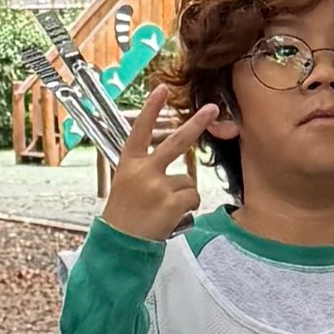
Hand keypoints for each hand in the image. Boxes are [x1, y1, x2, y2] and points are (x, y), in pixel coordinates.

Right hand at [101, 89, 205, 243]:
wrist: (120, 244)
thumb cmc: (124, 217)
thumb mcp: (125, 186)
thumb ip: (145, 172)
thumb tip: (176, 172)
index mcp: (129, 164)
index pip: (139, 130)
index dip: (151, 108)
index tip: (161, 89)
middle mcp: (143, 170)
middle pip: (175, 142)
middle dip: (196, 124)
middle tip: (213, 109)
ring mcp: (158, 185)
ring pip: (188, 181)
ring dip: (182, 196)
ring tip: (163, 210)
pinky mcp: (171, 202)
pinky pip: (193, 197)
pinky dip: (187, 208)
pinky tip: (171, 217)